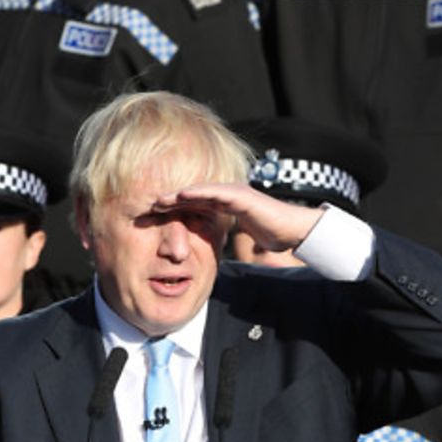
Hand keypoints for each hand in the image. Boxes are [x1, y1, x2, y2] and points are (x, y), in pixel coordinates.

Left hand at [162, 182, 324, 255]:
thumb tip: (217, 250)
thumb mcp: (241, 237)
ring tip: (158, 200)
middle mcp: (227, 195)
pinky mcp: (240, 195)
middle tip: (148, 206)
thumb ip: (228, 237)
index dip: (175, 209)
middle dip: (171, 200)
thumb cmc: (272, 234)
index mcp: (225, 205)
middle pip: (193, 196)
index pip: (195, 206)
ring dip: (178, 195)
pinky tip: (181, 195)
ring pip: (200, 191)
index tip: (155, 215)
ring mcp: (234, 193)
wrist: (293, 231)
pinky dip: (197, 192)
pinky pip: (215, 192)